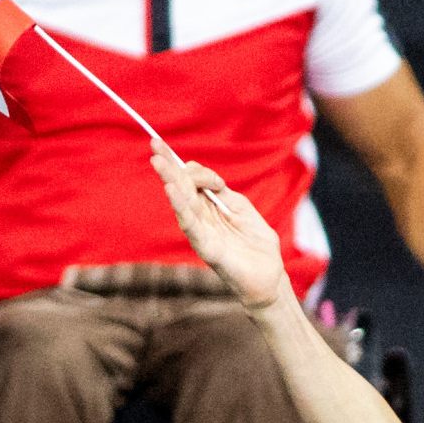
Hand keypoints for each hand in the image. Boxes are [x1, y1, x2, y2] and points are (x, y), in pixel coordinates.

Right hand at [149, 137, 286, 310]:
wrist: (269, 278)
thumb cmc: (256, 245)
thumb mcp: (242, 209)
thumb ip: (224, 193)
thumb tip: (208, 178)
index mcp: (208, 209)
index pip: (189, 183)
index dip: (180, 164)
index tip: (171, 148)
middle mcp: (200, 220)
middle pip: (181, 188)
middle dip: (168, 166)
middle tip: (154, 144)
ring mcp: (201, 234)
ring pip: (182, 203)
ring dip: (170, 180)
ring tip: (159, 162)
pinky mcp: (207, 248)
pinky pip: (191, 224)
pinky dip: (181, 206)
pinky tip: (172, 190)